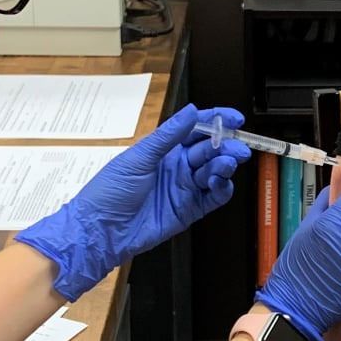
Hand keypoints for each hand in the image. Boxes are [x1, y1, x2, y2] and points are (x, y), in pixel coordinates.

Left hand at [16, 104, 249, 299]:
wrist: (102, 229)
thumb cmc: (112, 189)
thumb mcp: (139, 157)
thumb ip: (168, 136)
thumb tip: (192, 111)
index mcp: (165, 149)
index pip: (196, 130)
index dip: (217, 122)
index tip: (236, 119)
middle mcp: (178, 166)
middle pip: (210, 151)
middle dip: (226, 146)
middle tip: (237, 148)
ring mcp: (185, 188)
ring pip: (215, 172)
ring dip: (224, 166)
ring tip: (226, 165)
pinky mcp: (190, 210)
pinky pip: (213, 198)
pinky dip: (222, 189)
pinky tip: (220, 184)